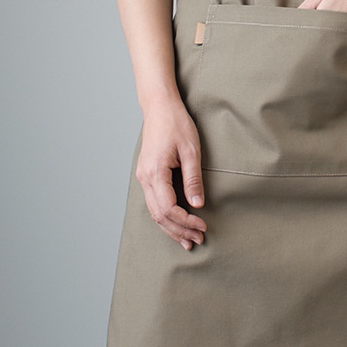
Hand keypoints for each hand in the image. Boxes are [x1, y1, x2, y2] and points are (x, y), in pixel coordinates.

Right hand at [135, 102, 206, 249]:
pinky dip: (165, 216)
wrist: (159, 107)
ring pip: (154, 212)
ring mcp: (143, 177)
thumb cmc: (176, 124)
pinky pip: (154, 202)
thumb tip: (197, 204)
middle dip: (179, 230)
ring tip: (188, 239)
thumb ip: (193, 178)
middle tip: (197, 240)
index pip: (169, 208)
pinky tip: (176, 223)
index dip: (185, 222)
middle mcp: (145, 178)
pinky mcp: (146, 174)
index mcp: (155, 172)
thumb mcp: (191, 150)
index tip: (202, 227)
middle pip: (159, 215)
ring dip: (171, 227)